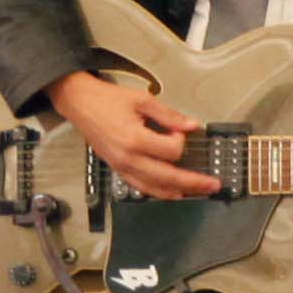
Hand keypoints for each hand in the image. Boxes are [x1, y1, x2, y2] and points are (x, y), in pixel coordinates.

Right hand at [49, 69, 215, 198]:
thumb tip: (191, 125)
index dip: (181, 141)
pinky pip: (141, 187)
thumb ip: (169, 115)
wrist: (80, 104)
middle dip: (194, 183)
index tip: (181, 131)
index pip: (171, 151)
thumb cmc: (107, 101)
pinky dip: (160, 192)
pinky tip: (173, 192)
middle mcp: (129, 158)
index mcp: (135, 139)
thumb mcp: (142, 100)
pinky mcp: (118, 170)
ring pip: (156, 188)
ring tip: (199, 192)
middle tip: (212, 184)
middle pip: (168, 177)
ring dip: (180, 191)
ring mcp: (122, 167)